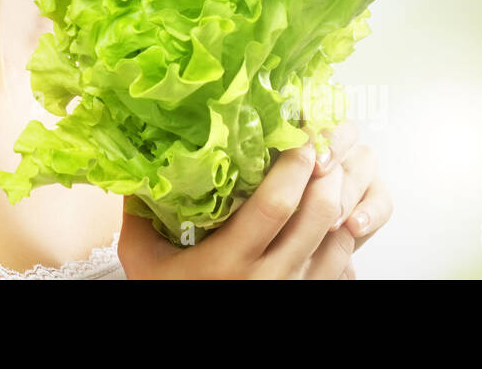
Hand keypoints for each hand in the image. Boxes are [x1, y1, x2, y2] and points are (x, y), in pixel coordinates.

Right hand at [118, 119, 388, 278]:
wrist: (190, 351)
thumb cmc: (168, 298)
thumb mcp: (143, 260)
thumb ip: (141, 214)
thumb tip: (137, 164)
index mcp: (228, 261)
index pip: (275, 204)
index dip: (293, 165)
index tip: (298, 135)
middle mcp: (269, 279)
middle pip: (318, 215)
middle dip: (326, 173)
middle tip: (321, 146)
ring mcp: (295, 290)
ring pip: (338, 239)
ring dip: (339, 203)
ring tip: (328, 177)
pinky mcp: (308, 299)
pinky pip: (344, 265)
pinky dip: (341, 238)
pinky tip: (327, 222)